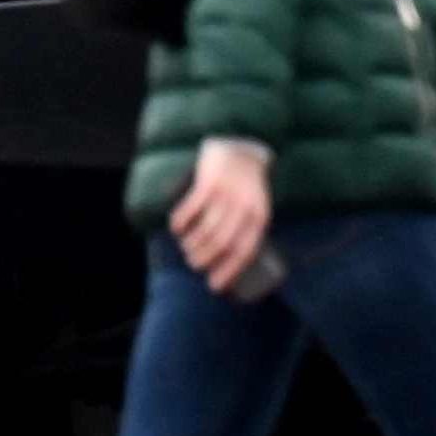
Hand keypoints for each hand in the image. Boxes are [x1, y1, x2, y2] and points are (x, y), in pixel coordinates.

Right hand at [167, 140, 273, 283]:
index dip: (228, 272)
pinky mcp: (208, 182)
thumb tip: (230, 263)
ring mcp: (226, 194)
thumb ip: (246, 230)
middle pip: (221, 243)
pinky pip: (191, 209)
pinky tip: (176, 228)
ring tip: (186, 248)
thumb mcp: (255, 208)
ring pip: (205, 229)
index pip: (243, 251)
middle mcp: (244, 207)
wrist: (240, 150)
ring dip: (191, 244)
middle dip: (204, 259)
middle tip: (194, 263)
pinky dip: (181, 222)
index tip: (213, 285)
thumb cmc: (246, 187)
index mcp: (259, 217)